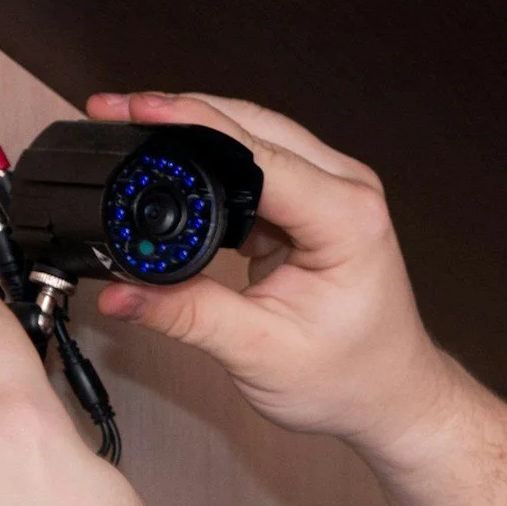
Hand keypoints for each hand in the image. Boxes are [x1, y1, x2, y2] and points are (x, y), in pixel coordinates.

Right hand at [85, 92, 461, 456]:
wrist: (390, 395)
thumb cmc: (351, 378)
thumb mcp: (260, 353)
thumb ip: (185, 316)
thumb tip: (121, 293)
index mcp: (348, 219)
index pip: (259, 155)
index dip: (192, 125)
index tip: (137, 110)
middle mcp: (348, 191)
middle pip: (254, 127)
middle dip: (181, 114)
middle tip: (116, 111)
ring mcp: (332, 192)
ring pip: (253, 139)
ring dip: (194, 135)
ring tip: (133, 133)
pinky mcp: (312, 203)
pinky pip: (255, 167)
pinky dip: (210, 166)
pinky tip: (172, 173)